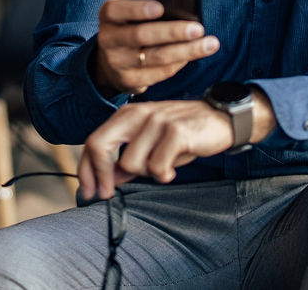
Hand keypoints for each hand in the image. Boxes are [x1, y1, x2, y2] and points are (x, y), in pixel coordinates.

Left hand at [77, 100, 232, 199]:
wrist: (220, 119)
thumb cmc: (184, 133)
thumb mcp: (151, 143)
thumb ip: (128, 158)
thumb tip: (108, 178)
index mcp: (127, 115)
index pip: (94, 140)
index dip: (87, 169)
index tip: (89, 191)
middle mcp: (138, 114)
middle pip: (100, 145)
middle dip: (100, 174)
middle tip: (107, 193)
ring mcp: (156, 121)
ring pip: (130, 163)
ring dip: (145, 173)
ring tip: (162, 166)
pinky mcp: (175, 132)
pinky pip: (157, 167)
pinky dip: (164, 175)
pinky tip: (173, 169)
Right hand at [92, 0, 218, 94]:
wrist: (112, 59)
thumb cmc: (130, 24)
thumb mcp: (130, 8)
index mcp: (108, 15)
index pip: (117, 10)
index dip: (137, 9)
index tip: (161, 8)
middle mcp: (108, 39)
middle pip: (141, 35)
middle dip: (173, 32)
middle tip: (198, 28)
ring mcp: (117, 63)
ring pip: (156, 57)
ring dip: (186, 51)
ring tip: (209, 44)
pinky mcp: (129, 81)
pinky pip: (160, 73)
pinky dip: (180, 63)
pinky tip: (194, 54)